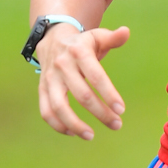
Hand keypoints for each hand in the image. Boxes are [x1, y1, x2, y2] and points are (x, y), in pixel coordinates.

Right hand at [36, 22, 129, 139]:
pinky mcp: (42, 89)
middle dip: (101, 113)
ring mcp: (50, 78)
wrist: (52, 39)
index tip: (121, 109)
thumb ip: (113, 38)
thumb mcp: (97, 36)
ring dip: (75, 124)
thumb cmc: (82, 43)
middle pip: (82, 95)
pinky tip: (73, 133)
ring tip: (91, 136)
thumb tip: (126, 32)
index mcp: (79, 51)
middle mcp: (62, 65)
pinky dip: (58, 125)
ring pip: (59, 106)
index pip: (95, 76)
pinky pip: (46, 111)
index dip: (109, 93)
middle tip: (117, 124)